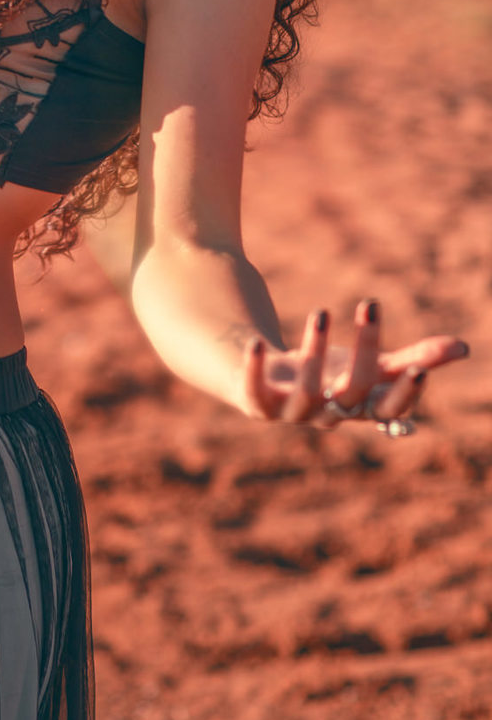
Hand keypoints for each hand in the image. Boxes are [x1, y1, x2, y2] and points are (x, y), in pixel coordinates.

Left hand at [239, 300, 469, 431]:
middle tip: (370, 305)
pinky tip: (256, 340)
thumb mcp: (373, 364)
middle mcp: (330, 414)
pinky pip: (254, 390)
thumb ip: (416, 358)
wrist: (272, 383)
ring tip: (321, 312)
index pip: (391, 408)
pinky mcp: (258, 401)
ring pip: (308, 393)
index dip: (406, 393)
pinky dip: (255, 367)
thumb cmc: (332, 373)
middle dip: (364, 351)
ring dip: (314, 353)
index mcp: (362, 408)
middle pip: (353, 391)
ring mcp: (293, 412)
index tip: (420, 368)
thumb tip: (464, 347)